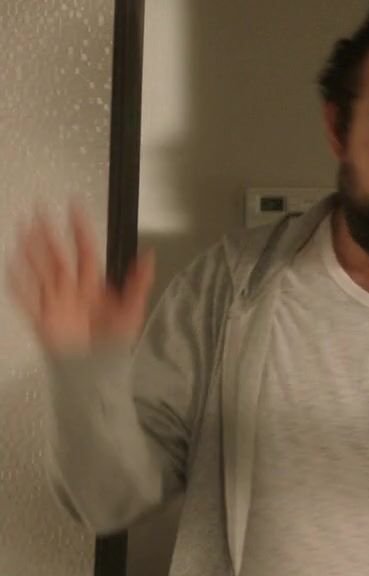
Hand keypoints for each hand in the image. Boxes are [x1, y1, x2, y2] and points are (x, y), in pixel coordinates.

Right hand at [6, 204, 154, 353]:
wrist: (97, 368)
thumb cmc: (114, 340)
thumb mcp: (132, 309)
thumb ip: (140, 282)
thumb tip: (148, 255)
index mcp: (92, 283)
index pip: (85, 249)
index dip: (80, 229)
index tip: (75, 207)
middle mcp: (71, 287)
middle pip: (57, 255)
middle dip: (48, 233)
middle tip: (39, 210)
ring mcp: (55, 300)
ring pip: (40, 269)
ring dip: (31, 249)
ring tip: (23, 228)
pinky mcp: (41, 316)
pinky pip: (26, 296)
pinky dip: (19, 281)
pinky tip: (12, 263)